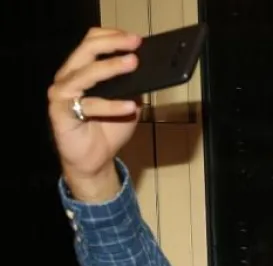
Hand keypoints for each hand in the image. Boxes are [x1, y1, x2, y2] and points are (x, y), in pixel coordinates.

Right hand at [46, 27, 142, 201]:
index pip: (91, 42)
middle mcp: (68, 77)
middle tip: (135, 44)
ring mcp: (62, 94)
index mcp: (81, 70)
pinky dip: (111, 105)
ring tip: (133, 64)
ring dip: (111, 67)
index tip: (135, 38)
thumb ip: (133, 86)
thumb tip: (149, 70)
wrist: (93, 160)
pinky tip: (130, 105)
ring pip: (85, 73)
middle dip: (112, 44)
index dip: (112, 36)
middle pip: (86, 50)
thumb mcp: (128, 103)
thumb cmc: (108, 129)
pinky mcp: (62, 113)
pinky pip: (89, 106)